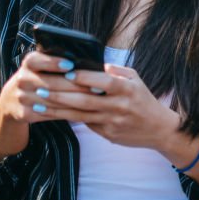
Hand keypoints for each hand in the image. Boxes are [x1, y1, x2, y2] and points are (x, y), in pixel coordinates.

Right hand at [0, 51, 91, 124]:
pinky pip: (49, 114)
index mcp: (28, 63)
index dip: (53, 62)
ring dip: (75, 101)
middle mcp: (22, 79)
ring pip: (53, 100)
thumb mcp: (40, 66)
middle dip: (76, 86)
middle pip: (51, 83)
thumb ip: (56, 61)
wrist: (10, 101)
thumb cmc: (37, 78)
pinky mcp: (24, 114)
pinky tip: (82, 112)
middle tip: (97, 87)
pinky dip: (66, 113)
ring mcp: (22, 98)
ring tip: (94, 100)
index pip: (37, 60)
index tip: (71, 65)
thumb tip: (85, 61)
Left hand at [47, 64, 179, 150]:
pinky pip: (85, 125)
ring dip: (57, 109)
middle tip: (40, 88)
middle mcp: (119, 106)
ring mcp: (113, 123)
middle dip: (61, 94)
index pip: (103, 82)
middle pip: (85, 100)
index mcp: (127, 89)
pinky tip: (52, 114)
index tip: (66, 72)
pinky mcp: (108, 135)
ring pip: (80, 115)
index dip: (84, 78)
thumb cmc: (143, 99)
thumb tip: (91, 64)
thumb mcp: (134, 79)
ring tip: (39, 103)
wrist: (159, 129)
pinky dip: (68, 119)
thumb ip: (114, 71)